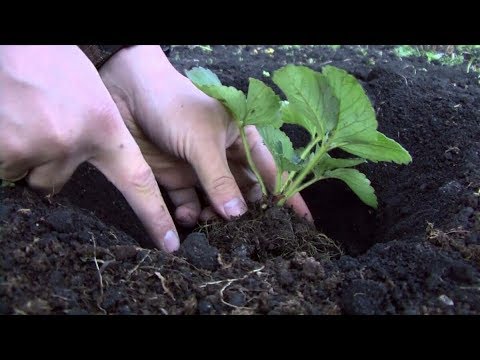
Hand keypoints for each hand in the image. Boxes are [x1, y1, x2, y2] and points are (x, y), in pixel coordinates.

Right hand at [0, 45, 179, 251]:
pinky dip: (6, 147)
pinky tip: (11, 118)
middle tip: (42, 126)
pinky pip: (6, 165)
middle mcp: (74, 142)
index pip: (138, 183)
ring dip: (26, 152)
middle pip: (56, 181)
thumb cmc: (56, 60)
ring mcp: (39, 146)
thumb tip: (80, 171)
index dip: (154, 216)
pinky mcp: (7, 148)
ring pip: (31, 172)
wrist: (20, 39)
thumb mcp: (92, 97)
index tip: (169, 244)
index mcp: (104, 129)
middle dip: (48, 163)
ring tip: (26, 116)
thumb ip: (96, 137)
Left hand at [99, 45, 311, 225]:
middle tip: (248, 235)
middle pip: (245, 192)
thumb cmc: (174, 104)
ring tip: (213, 228)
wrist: (126, 93)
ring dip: (217, 218)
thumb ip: (220, 179)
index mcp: (242, 138)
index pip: (272, 170)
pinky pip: (188, 203)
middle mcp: (224, 156)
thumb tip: (239, 215)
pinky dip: (190, 215)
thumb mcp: (203, 140)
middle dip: (247, 214)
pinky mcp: (175, 177)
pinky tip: (188, 219)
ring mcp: (200, 168)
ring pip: (217, 203)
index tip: (302, 221)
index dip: (288, 195)